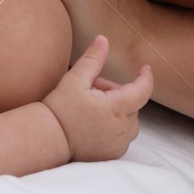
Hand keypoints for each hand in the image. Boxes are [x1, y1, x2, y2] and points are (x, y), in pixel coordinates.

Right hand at [42, 36, 152, 162]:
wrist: (48, 139)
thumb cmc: (61, 108)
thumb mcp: (75, 79)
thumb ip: (93, 59)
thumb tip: (103, 39)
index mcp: (116, 108)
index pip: (142, 91)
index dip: (146, 78)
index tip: (145, 68)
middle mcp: (122, 129)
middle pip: (132, 104)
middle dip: (117, 93)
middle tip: (91, 91)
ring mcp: (119, 144)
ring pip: (130, 121)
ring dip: (119, 111)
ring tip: (93, 109)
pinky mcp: (114, 154)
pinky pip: (124, 136)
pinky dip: (116, 126)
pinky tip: (95, 124)